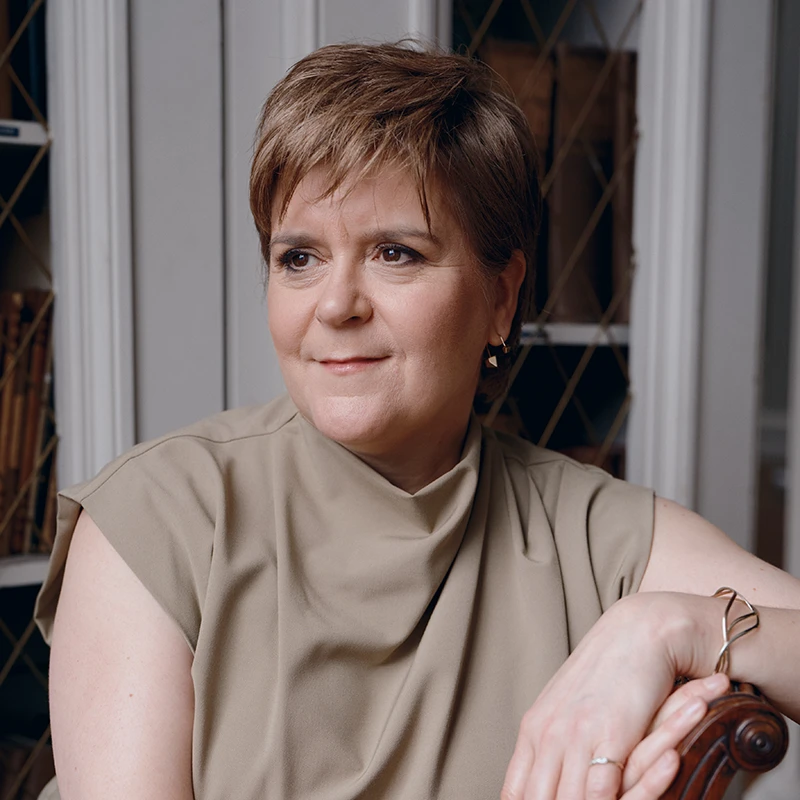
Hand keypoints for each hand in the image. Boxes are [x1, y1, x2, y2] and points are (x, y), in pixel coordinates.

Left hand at [500, 594, 726, 798]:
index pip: (516, 793)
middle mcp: (548, 733)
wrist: (638, 634)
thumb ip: (555, 745)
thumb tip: (544, 776)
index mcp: (534, 729)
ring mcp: (576, 735)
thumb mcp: (570, 710)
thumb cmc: (608, 676)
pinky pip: (599, 791)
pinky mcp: (609, 736)